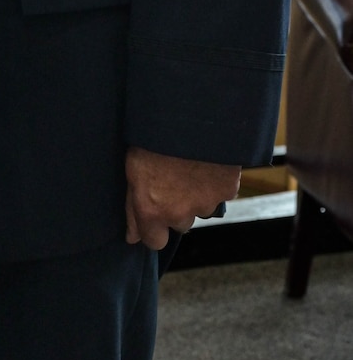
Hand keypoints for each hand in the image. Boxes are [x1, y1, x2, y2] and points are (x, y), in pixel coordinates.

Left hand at [124, 147, 239, 249]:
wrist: (188, 117)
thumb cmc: (152, 138)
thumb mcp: (132, 168)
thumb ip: (133, 207)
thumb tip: (132, 237)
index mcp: (152, 209)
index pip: (154, 242)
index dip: (153, 230)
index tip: (152, 217)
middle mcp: (179, 212)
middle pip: (179, 225)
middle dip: (176, 210)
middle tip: (171, 182)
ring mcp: (205, 203)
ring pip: (200, 209)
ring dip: (195, 196)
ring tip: (188, 169)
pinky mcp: (226, 190)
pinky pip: (219, 194)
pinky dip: (214, 184)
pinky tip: (206, 164)